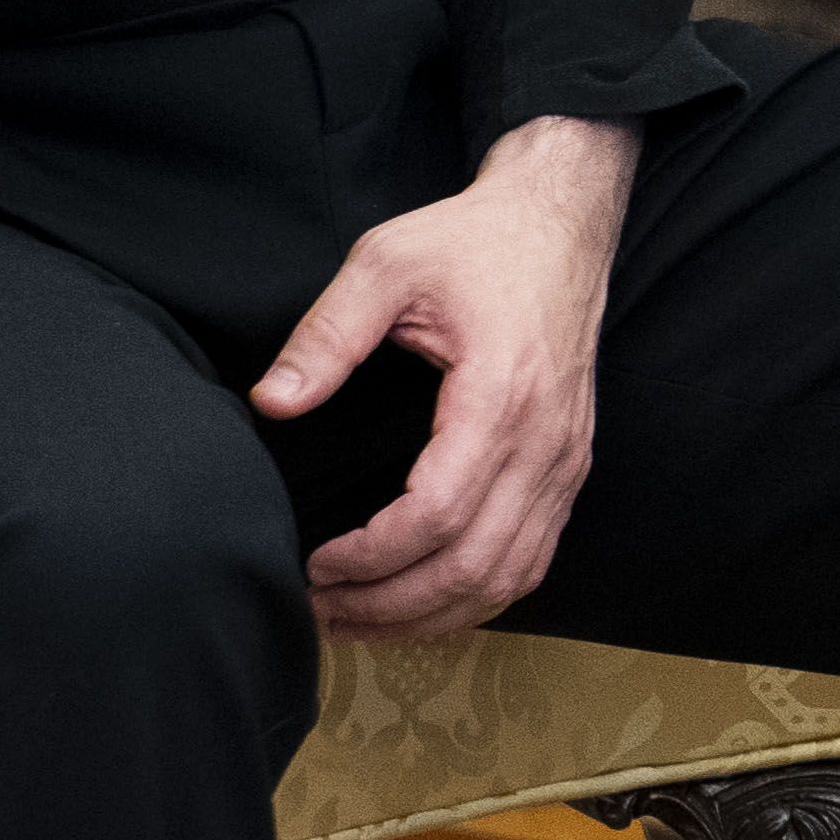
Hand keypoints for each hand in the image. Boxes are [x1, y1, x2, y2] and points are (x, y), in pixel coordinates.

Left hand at [259, 115, 639, 639]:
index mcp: (501, 395)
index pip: (436, 514)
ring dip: (434, 614)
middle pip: (472, 565)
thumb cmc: (475, 240)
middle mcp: (545, 442)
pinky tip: (427, 599)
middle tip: (321, 611)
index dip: (370, 557)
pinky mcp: (570, 465)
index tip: (313, 564)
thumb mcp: (386, 263)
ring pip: (508, 576)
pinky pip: (532, 558)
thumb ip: (326, 334)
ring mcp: (566, 460)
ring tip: (363, 619)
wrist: (562, 221)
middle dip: (391, 604)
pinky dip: (479, 595)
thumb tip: (270, 401)